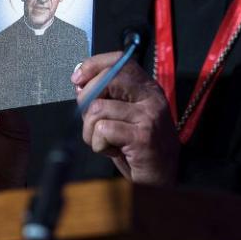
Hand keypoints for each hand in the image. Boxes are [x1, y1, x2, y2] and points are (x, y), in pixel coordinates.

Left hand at [72, 52, 179, 185]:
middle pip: (107, 79)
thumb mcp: (124, 116)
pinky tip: (112, 151)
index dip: (93, 65)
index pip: (120, 61)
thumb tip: (81, 83)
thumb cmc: (140, 149)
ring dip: (90, 131)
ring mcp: (148, 116)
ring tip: (105, 142)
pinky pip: (102, 130)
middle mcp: (151, 98)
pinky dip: (98, 144)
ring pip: (98, 108)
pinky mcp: (142, 136)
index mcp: (147, 89)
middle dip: (86, 99)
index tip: (78, 79)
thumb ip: (106, 98)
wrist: (162, 179)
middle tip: (91, 120)